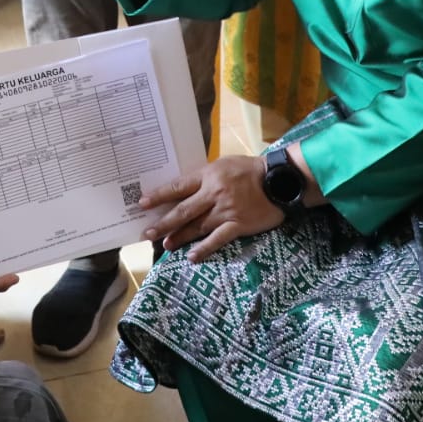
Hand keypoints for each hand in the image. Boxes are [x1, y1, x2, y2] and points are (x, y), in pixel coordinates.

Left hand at [138, 155, 284, 262]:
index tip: (142, 204)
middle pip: (183, 210)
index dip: (159, 196)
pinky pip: (218, 239)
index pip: (178, 187)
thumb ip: (205, 177)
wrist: (280, 180)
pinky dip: (204, 249)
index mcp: (208, 175)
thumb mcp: (224, 165)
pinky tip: (192, 257)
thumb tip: (184, 189)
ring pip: (197, 226)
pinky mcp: (238, 225)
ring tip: (166, 245)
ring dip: (180, 237)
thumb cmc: (250, 170)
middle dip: (164, 223)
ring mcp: (226, 210)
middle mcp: (214, 193)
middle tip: (147, 233)